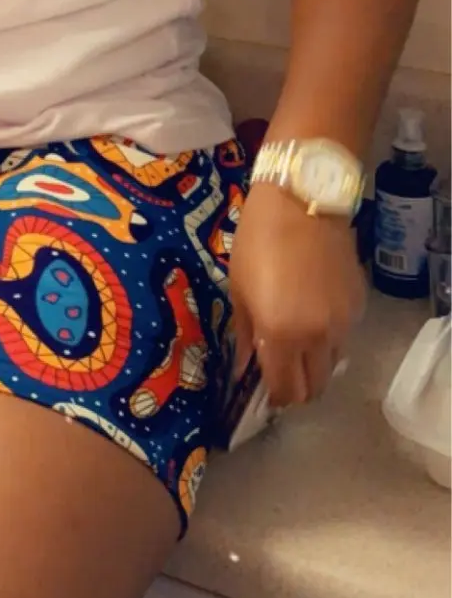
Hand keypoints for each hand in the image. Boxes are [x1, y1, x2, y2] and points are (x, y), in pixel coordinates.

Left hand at [228, 182, 366, 408]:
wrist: (304, 200)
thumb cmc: (258, 241)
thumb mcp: (239, 288)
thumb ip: (245, 333)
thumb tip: (244, 366)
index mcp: (283, 335)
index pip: (286, 389)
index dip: (276, 398)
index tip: (264, 392)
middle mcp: (318, 337)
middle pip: (315, 386)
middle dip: (297, 388)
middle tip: (280, 373)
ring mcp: (343, 322)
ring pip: (332, 363)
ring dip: (314, 363)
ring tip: (295, 342)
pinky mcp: (358, 304)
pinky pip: (343, 335)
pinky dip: (328, 337)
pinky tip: (312, 314)